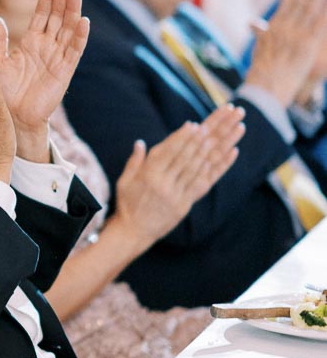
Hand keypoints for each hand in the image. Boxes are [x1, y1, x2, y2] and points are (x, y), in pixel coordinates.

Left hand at [0, 0, 89, 158]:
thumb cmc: (3, 92)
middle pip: (58, 18)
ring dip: (72, 12)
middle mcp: (47, 48)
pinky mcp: (64, 72)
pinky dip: (79, 37)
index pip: (42, 16)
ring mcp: (57, 59)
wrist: (12, 118)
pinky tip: (84, 22)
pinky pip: (74, 52)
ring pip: (68, 30)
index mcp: (31, 43)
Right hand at [112, 104, 245, 246]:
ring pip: (198, 168)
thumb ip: (135, 161)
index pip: (169, 152)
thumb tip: (140, 143)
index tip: (193, 125)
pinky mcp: (186, 203)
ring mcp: (177, 194)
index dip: (182, 138)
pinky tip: (232, 153)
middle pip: (186, 158)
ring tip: (223, 134)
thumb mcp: (125, 181)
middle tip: (211, 126)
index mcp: (149, 175)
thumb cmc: (128, 203)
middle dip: (199, 140)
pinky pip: (205, 183)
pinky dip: (219, 167)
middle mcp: (165, 184)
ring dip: (212, 150)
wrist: (134, 232)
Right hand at [246, 0, 326, 106]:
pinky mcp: (307, 44)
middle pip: (301, 0)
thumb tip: (252, 23)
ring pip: (311, 7)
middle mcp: (284, 27)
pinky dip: (326, 10)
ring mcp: (295, 35)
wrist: (264, 89)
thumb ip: (260, 34)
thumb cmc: (261, 73)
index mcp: (273, 28)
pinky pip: (320, 23)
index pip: (288, 2)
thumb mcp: (259, 49)